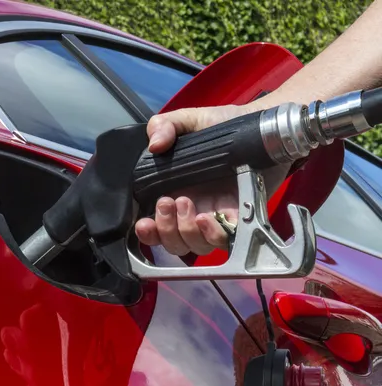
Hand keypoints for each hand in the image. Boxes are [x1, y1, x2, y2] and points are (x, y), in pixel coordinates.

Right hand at [134, 99, 288, 255]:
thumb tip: (154, 144)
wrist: (261, 127)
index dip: (149, 233)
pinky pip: (224, 240)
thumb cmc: (225, 126)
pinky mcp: (239, 220)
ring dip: (186, 231)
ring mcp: (217, 217)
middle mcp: (195, 210)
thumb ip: (165, 125)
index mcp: (176, 193)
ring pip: (196, 245)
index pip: (156, 227)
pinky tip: (209, 217)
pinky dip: (213, 234)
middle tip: (168, 202)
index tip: (143, 224)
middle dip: (166, 229)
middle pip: (174, 242)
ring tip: (188, 205)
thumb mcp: (189, 121)